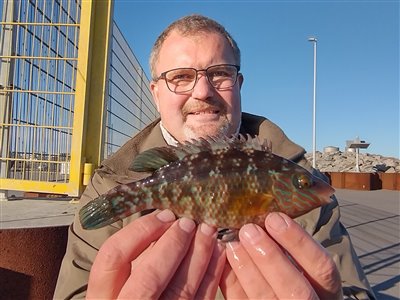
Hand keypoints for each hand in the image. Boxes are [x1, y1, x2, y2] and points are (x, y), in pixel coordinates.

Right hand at [86, 209, 225, 298]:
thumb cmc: (132, 298)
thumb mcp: (121, 284)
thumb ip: (135, 263)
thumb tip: (162, 228)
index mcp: (104, 298)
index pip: (114, 256)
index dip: (141, 231)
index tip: (163, 215)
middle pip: (149, 275)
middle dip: (173, 243)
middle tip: (189, 222)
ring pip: (180, 289)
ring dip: (199, 255)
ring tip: (208, 232)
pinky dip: (211, 275)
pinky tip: (217, 254)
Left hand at [221, 212, 342, 298]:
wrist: (283, 297)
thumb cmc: (293, 275)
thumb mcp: (302, 263)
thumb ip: (289, 247)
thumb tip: (265, 217)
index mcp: (327, 289)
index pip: (322, 267)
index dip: (299, 242)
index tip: (275, 217)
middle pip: (296, 290)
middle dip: (271, 257)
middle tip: (248, 230)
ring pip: (268, 299)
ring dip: (247, 269)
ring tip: (233, 243)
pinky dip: (233, 284)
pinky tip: (225, 262)